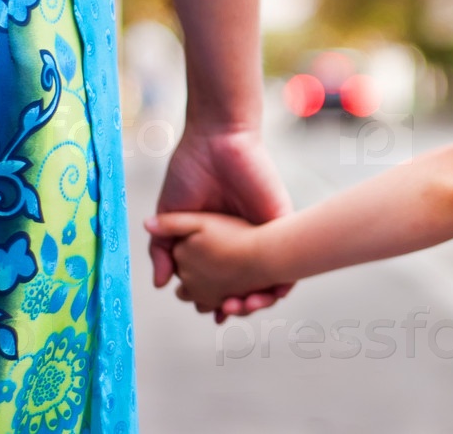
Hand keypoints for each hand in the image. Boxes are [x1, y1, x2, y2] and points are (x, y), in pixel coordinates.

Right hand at [149, 123, 293, 319]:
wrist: (214, 140)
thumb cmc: (190, 171)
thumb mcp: (169, 217)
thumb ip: (163, 251)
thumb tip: (161, 285)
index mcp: (218, 240)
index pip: (223, 280)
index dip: (216, 300)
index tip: (206, 312)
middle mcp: (243, 239)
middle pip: (249, 284)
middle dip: (239, 306)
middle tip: (223, 313)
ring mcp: (264, 232)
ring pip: (272, 276)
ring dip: (261, 300)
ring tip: (241, 307)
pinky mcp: (280, 221)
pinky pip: (291, 258)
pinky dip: (281, 281)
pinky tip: (265, 295)